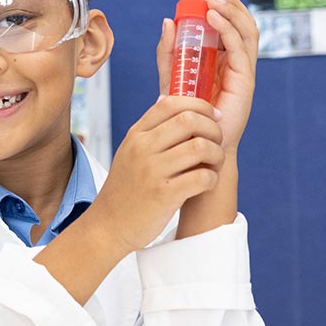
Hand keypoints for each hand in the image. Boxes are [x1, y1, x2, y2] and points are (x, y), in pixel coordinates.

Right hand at [90, 96, 225, 253]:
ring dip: (217, 155)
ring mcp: (152, 171)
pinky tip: (206, 182)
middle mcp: (142, 149)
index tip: (212, 117)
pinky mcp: (164, 195)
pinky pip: (203, 177)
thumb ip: (150, 129)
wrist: (108, 225)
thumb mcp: (129, 152)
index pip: (171, 102)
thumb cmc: (125, 188)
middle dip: (213, 129)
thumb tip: (169, 100)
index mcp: (136, 135)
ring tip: (214, 164)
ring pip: (201, 147)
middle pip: (190, 120)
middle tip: (217, 142)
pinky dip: (212, 178)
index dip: (199, 104)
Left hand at [157, 0, 258, 153]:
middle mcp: (237, 64)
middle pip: (242, 24)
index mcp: (223, 61)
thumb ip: (168, 52)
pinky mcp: (244, 81)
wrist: (195, 143)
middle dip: (227, 4)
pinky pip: (240, 49)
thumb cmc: (185, 114)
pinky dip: (228, 30)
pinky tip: (212, 19)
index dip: (220, 6)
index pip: (230, 26)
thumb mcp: (171, 76)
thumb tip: (168, 21)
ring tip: (212, 0)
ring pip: (247, 32)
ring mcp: (243, 72)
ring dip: (231, 11)